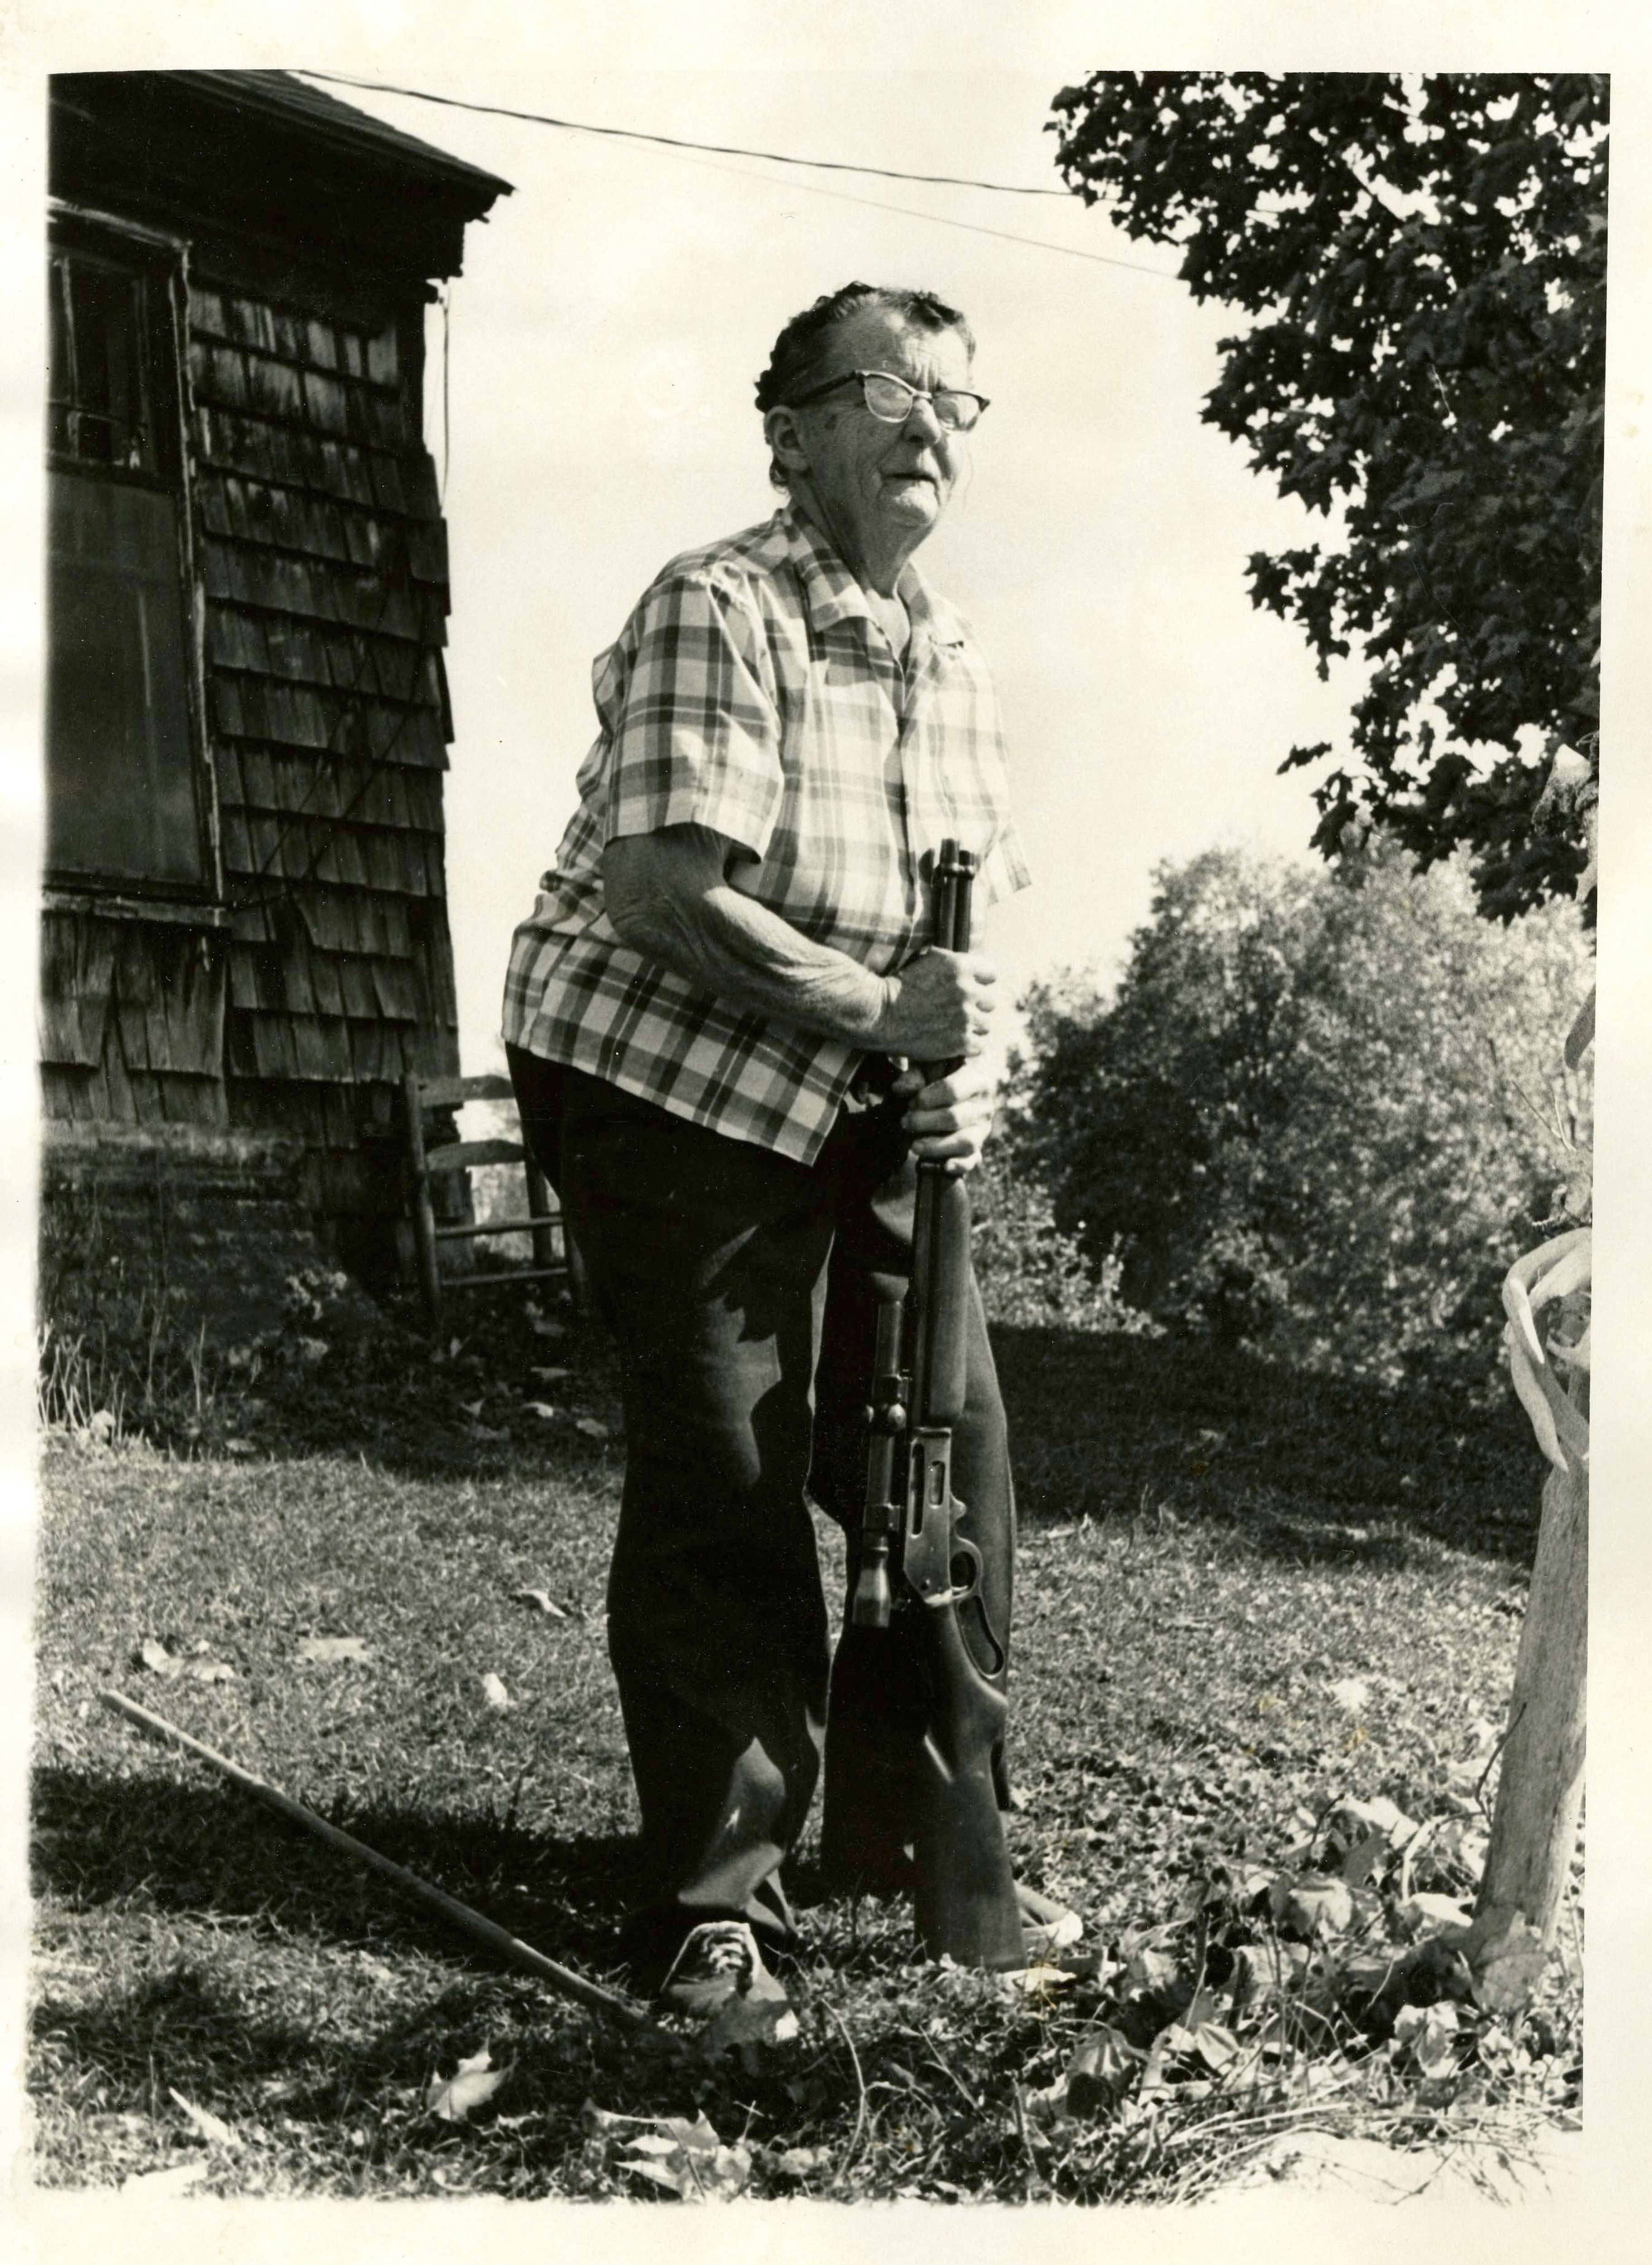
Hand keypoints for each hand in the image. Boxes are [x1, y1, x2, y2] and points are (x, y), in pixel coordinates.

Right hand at [875, 948, 997, 1061]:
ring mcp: (965, 1018)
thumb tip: (970, 964)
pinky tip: (952, 1042)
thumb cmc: (899, 985)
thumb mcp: (927, 959)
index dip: (980, 982)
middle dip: (975, 1006)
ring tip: (953, 1028)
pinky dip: (967, 1047)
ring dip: (972, 1027)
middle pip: (989, 1002)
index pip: (991, 974)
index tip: (970, 989)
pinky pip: (979, 1046)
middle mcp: (967, 991)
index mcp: (961, 966)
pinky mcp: (960, 1042)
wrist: (880, 1014)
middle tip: (956, 1011)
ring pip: (985, 1025)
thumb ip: (952, 962)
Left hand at [893, 1056, 998, 1173]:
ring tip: (914, 1146)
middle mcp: (984, 1105)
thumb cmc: (937, 1078)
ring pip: (965, 1142)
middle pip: (955, 1118)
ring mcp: (983, 1129)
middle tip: (905, 1122)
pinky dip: (959, 1165)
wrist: (954, 1096)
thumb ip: (913, 1077)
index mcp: (976, 1079)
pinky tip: (944, 1166)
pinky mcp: (977, 1148)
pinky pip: (972, 1160)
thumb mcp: (926, 1070)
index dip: (927, 1098)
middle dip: (925, 1122)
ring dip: (936, 1146)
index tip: (911, 1102)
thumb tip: (899, 1088)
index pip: (952, 1089)